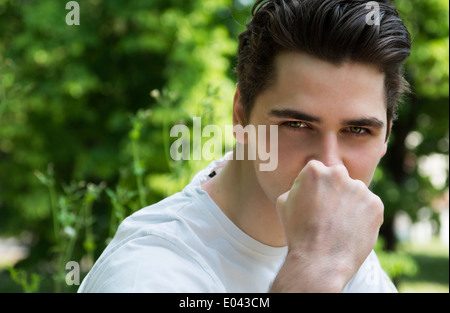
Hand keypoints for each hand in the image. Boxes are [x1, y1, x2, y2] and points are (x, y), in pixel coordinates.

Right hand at [271, 160, 383, 291]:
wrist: (319, 260)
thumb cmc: (297, 233)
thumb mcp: (284, 203)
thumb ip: (297, 186)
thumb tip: (305, 184)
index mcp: (314, 170)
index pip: (317, 171)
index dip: (314, 188)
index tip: (313, 203)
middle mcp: (338, 173)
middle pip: (338, 178)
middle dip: (334, 191)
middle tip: (327, 214)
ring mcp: (359, 188)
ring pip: (355, 192)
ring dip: (349, 203)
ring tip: (339, 226)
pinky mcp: (375, 204)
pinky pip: (369, 206)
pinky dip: (363, 216)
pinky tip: (351, 230)